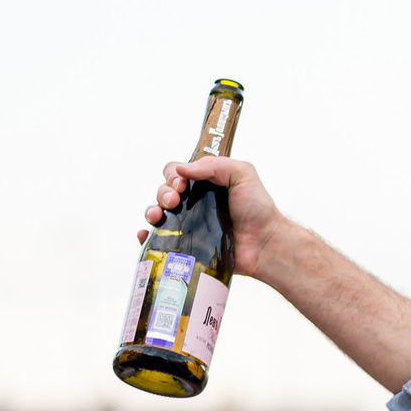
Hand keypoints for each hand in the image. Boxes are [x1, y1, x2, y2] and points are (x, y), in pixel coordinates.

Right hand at [141, 157, 297, 279]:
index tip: (181, 184)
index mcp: (205, 183)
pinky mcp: (188, 245)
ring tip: (159, 217)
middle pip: (163, 191)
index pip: (176, 172)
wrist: (265, 244)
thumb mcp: (243, 174)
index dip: (172, 176)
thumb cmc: (258, 209)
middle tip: (174, 201)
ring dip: (152, 211)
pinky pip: (159, 240)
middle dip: (162, 193)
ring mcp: (190, 224)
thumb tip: (182, 169)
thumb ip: (215, 165)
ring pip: (158, 213)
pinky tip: (146, 234)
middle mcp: (195, 202)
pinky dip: (147, 236)